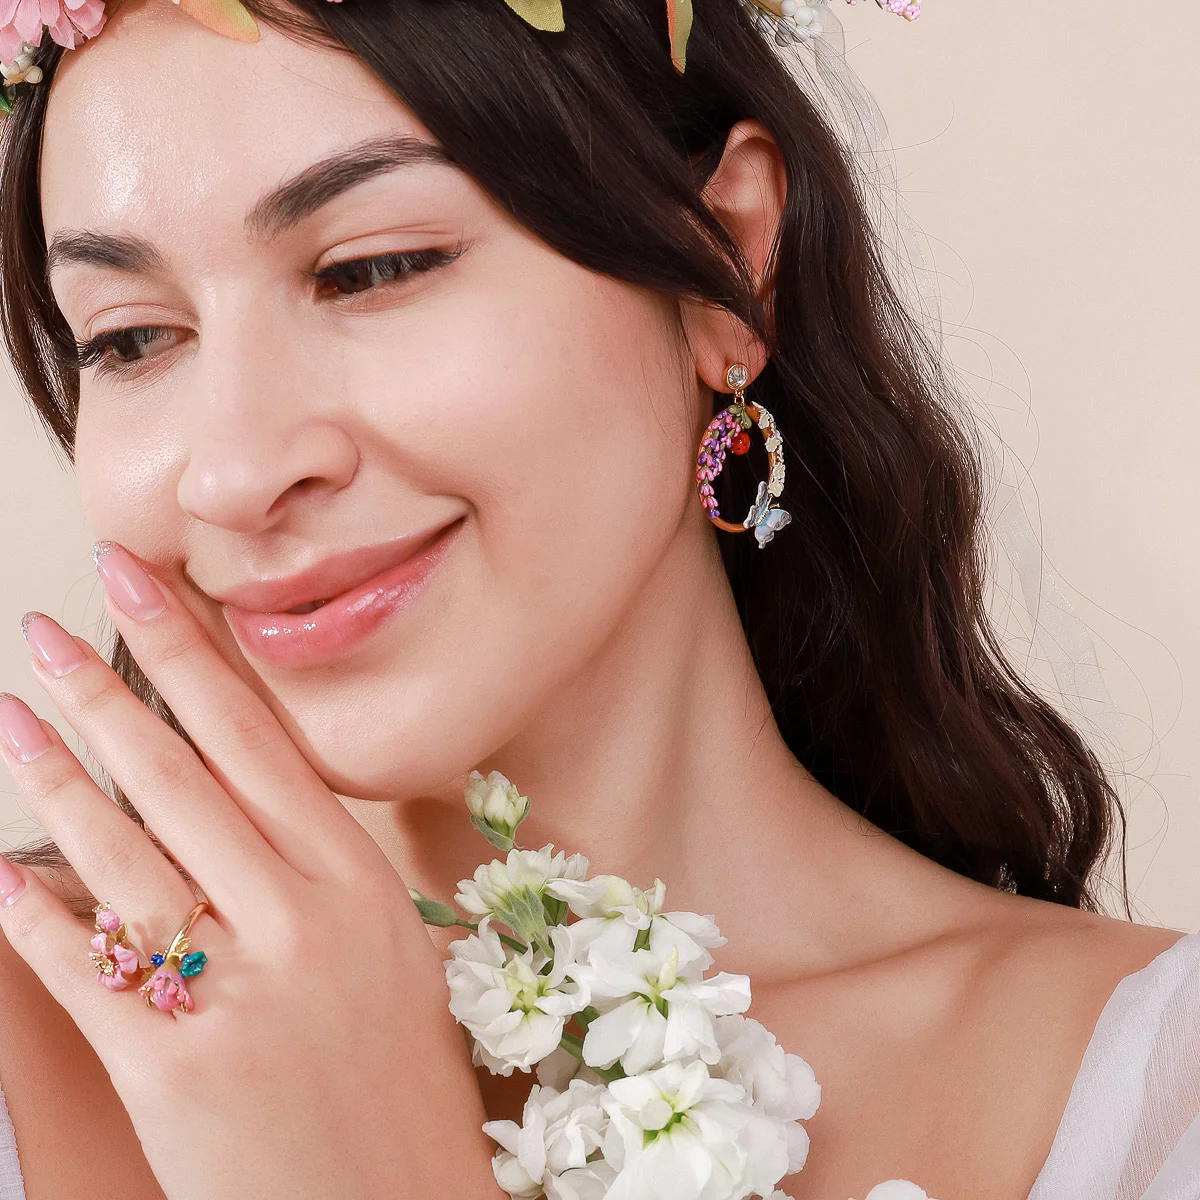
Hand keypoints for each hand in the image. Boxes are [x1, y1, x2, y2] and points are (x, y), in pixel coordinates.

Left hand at [0, 541, 499, 1198]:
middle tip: (47, 630)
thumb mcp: (396, 955)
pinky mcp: (177, 1069)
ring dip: (55, 777)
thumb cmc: (404, 1081)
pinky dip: (34, 916)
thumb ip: (325, 875)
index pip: (263, 742)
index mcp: (362, 884)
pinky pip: (87, 971)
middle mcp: (305, 921)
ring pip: (125, 857)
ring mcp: (241, 993)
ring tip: (9, 715)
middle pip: (185, 780)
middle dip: (107, 691)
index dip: (196, 657)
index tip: (150, 586)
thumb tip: (241, 805)